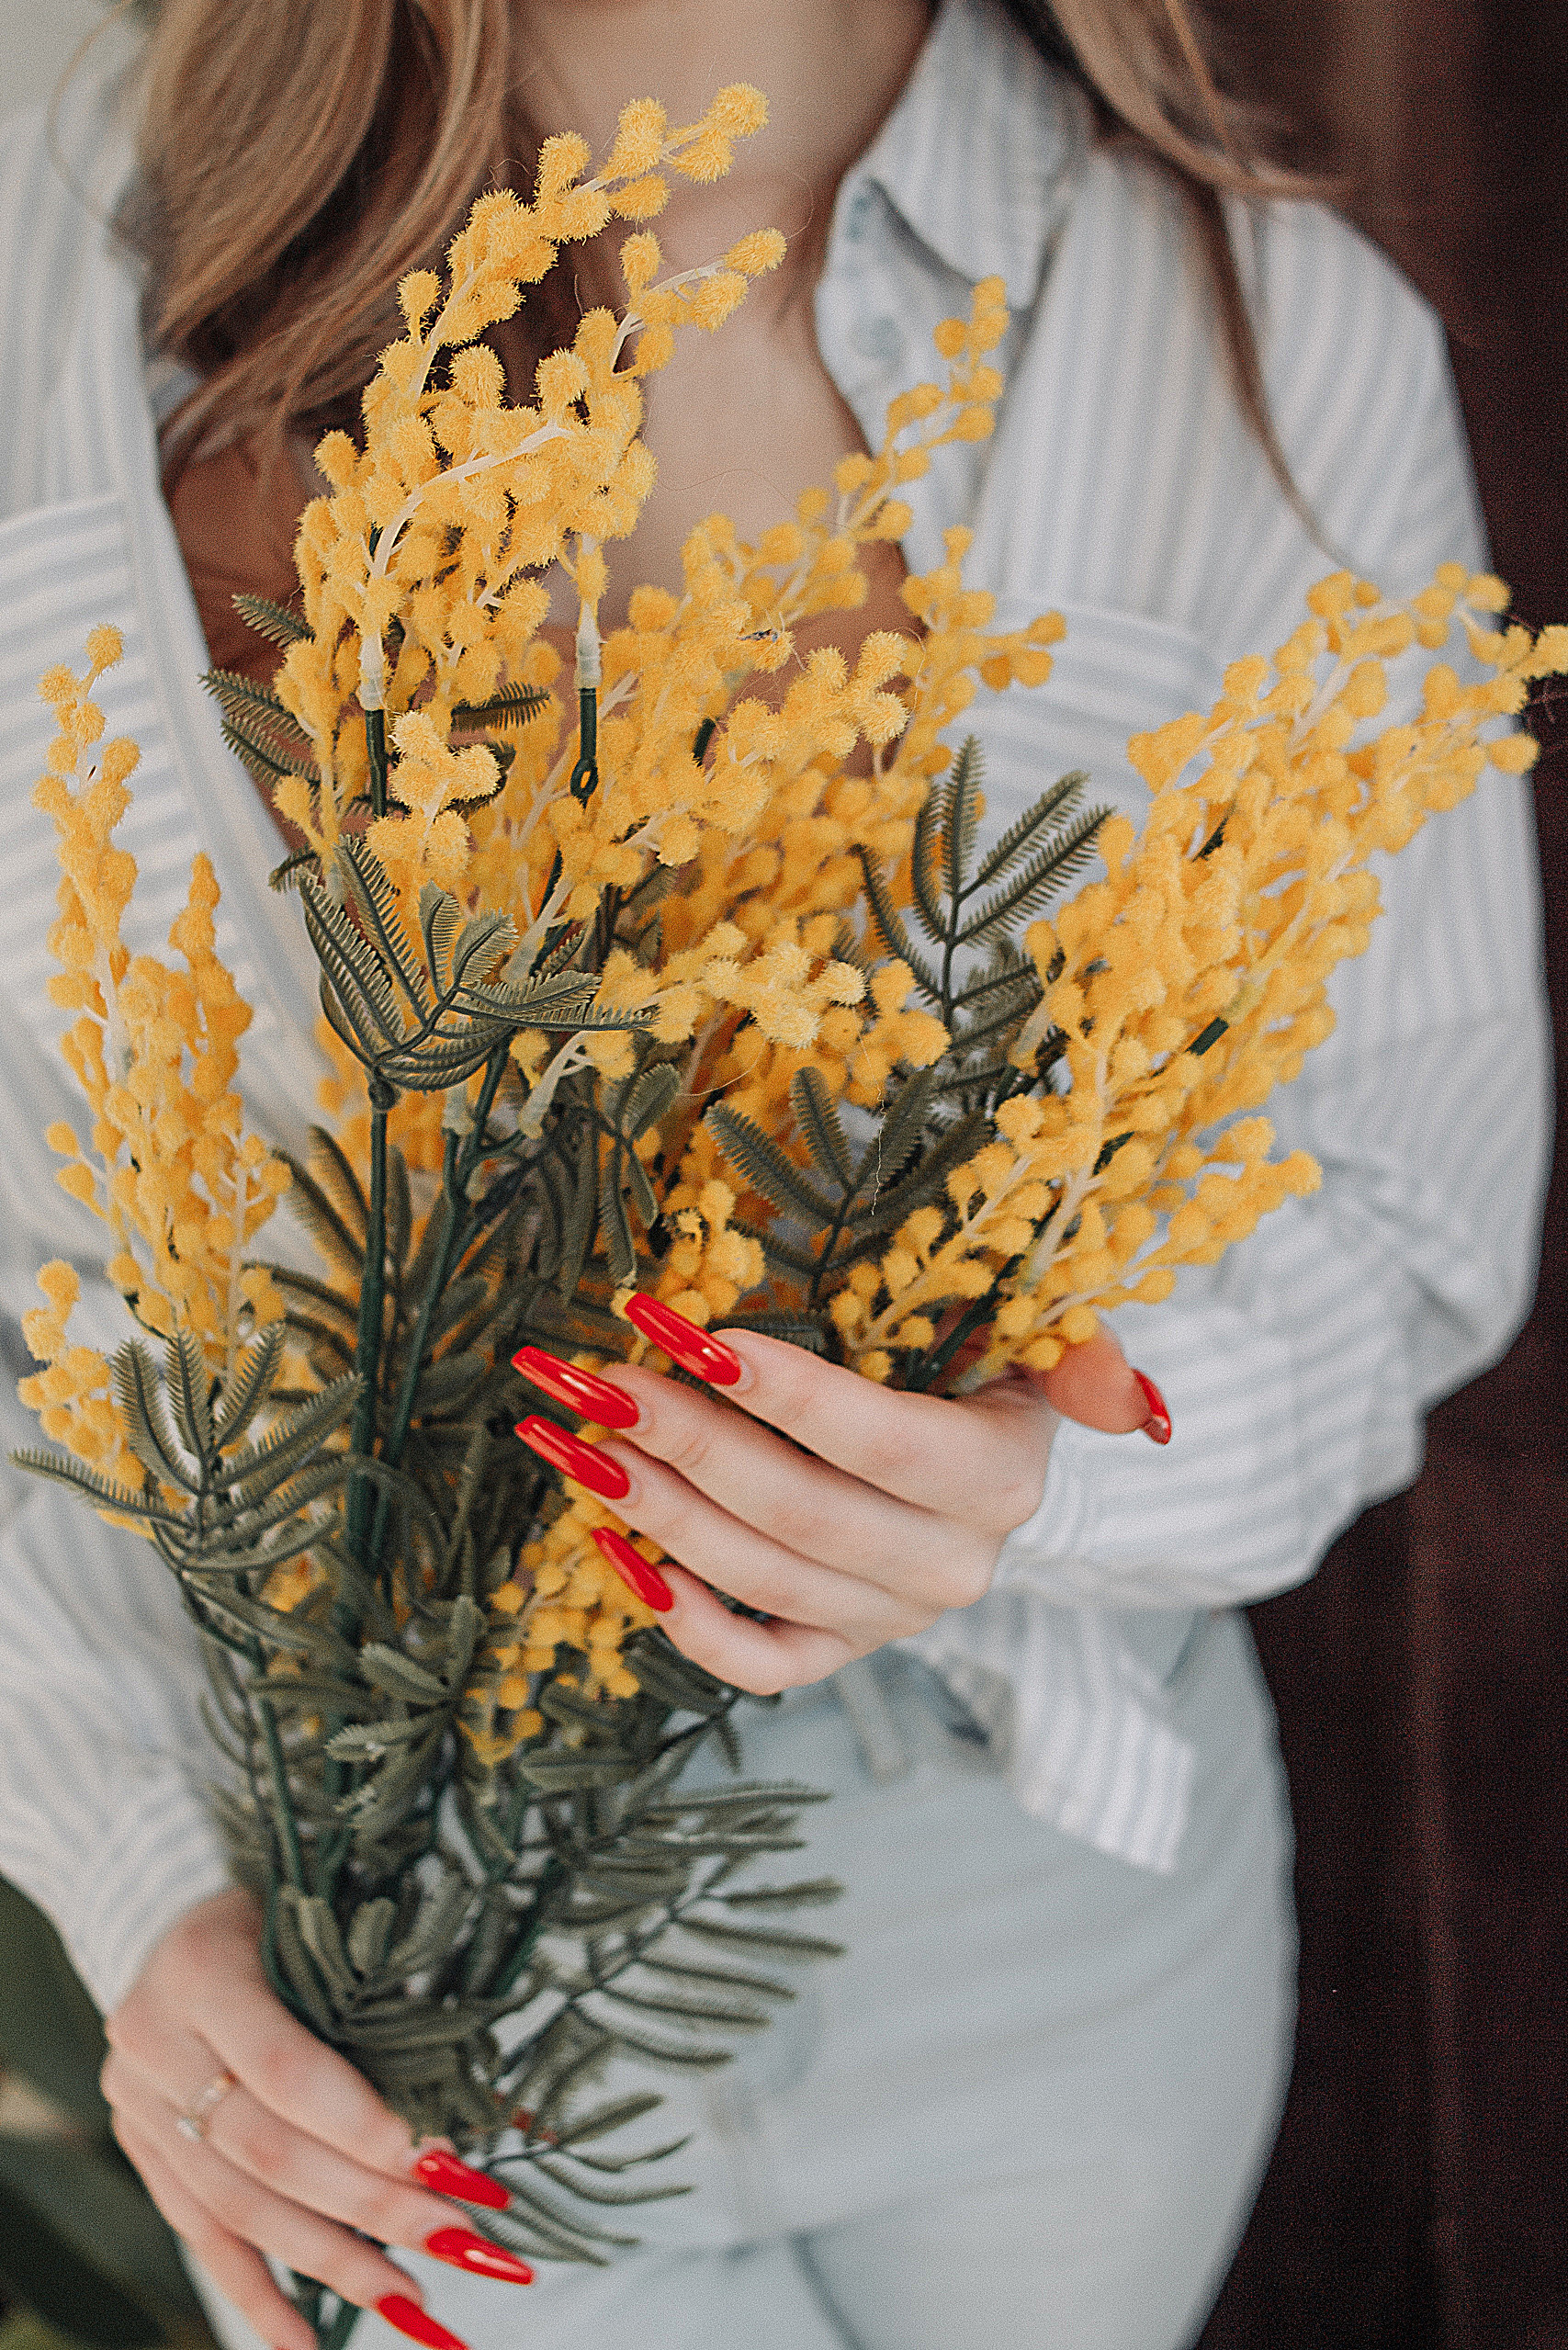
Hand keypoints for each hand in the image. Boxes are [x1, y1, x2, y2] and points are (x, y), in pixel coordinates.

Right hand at [103, 1888, 525, 2349]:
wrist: (162, 1907)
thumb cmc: (280, 1908)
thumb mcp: (331, 1927)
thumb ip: (399, 2006)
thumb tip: (511, 2107)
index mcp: (202, 1969)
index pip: (288, 2073)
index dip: (367, 2129)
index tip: (447, 2167)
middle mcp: (156, 2042)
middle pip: (269, 2153)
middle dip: (372, 2205)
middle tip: (457, 2238)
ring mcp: (142, 2103)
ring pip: (239, 2208)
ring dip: (333, 2261)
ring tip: (413, 2299)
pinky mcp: (143, 2148)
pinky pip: (200, 2235)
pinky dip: (259, 2294)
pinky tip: (309, 2343)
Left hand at [519, 1310, 1166, 1693]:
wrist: (984, 1464)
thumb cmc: (989, 1363)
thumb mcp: (1044, 1336)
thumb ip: (1083, 1357)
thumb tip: (1135, 1407)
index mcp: (999, 1481)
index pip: (881, 1442)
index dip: (785, 1392)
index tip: (689, 1334)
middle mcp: (949, 1568)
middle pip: (798, 1510)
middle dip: (685, 1440)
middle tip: (594, 1378)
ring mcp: (886, 1621)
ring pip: (757, 1576)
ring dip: (652, 1508)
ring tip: (570, 1438)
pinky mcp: (838, 1652)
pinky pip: (753, 1662)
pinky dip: (679, 1619)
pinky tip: (611, 1547)